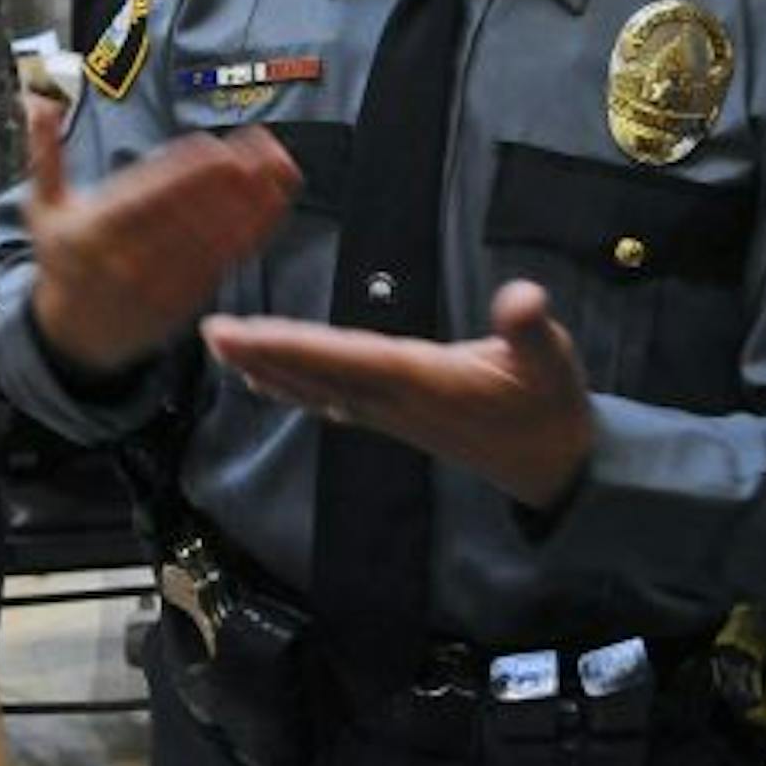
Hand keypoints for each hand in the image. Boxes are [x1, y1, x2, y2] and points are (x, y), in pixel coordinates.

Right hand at [25, 103, 299, 373]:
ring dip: (251, 202)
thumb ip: (46, 153)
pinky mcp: (184, 299)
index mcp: (96, 230)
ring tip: (279, 169)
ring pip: (212, 237)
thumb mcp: (44, 209)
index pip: (148, 194)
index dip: (185, 172)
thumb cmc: (63, 260)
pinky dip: (252, 232)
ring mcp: (159, 282)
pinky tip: (273, 204)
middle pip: (188, 212)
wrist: (73, 336)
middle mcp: (128, 258)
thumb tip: (38, 101)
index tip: (215, 147)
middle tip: (264, 148)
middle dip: (228, 180)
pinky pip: (223, 261)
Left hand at [200, 280, 594, 509]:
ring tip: (222, 349)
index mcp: (421, 381)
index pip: (345, 358)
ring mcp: (387, 414)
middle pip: (315, 374)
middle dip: (262, 353)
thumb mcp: (553, 362)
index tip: (246, 333)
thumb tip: (524, 298)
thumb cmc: (551, 405)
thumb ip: (532, 331)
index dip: (292, 345)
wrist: (556, 467)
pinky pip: (328, 401)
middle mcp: (392, 400)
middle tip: (210, 334)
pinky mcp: (391, 419)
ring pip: (315, 388)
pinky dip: (293, 388)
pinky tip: (264, 382)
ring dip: (267, 367)